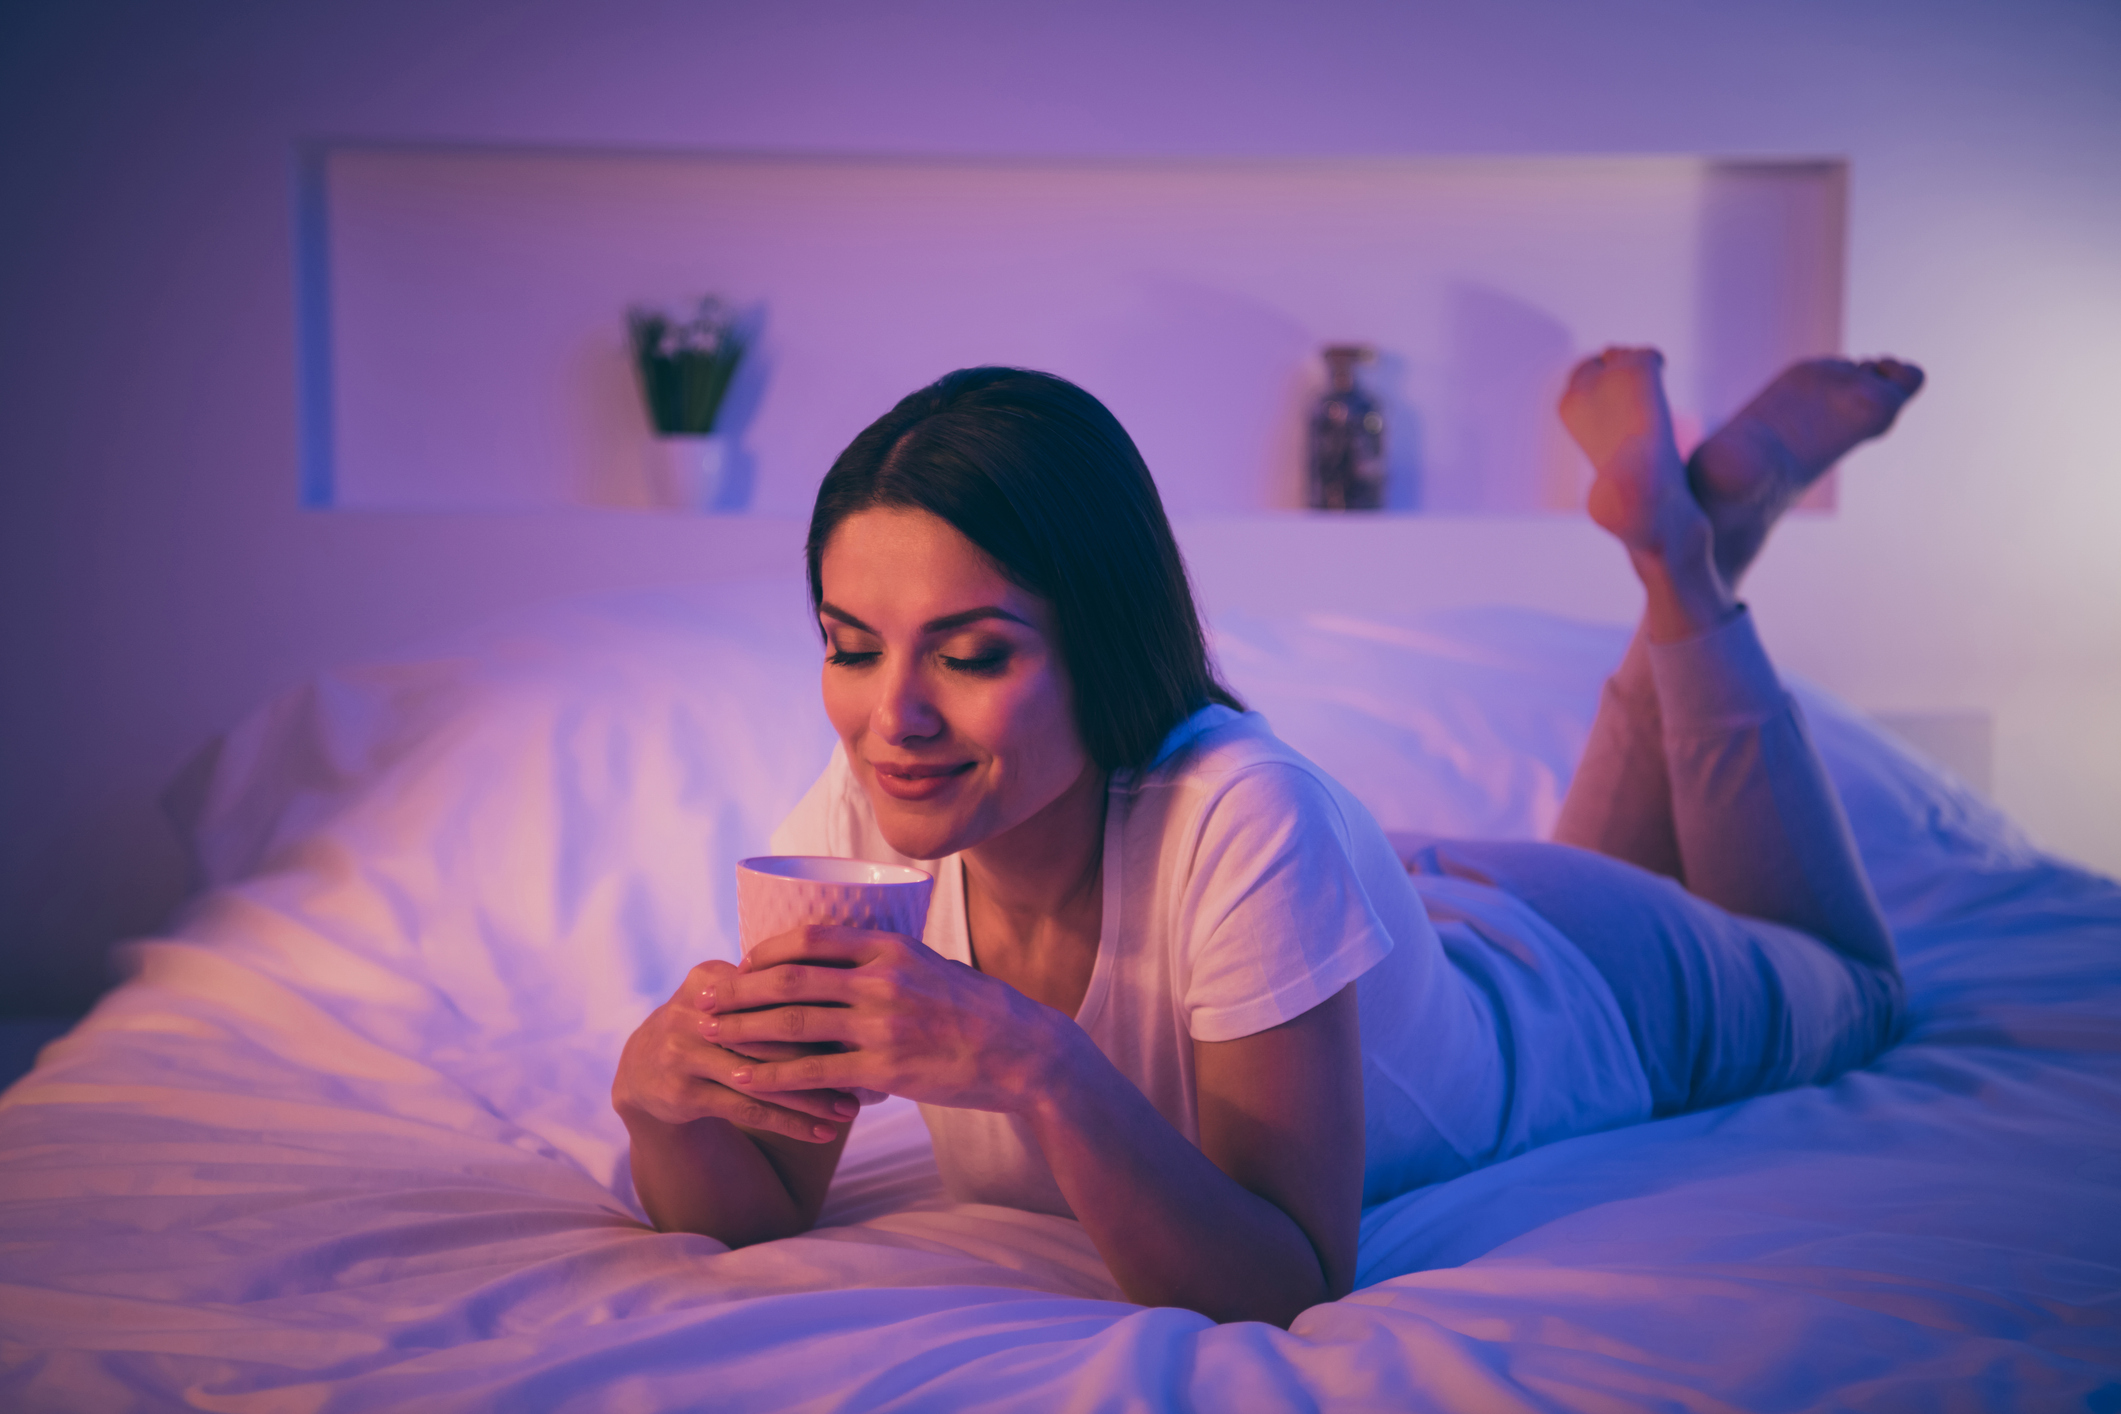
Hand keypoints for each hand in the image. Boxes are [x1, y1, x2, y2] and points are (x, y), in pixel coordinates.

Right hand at [612, 959, 861, 1144]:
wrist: (640, 1070)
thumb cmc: (709, 1029)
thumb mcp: (730, 999)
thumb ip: (774, 991)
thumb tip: (852, 994)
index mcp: (711, 976)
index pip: (774, 989)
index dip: (822, 1006)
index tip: (868, 1024)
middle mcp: (693, 1011)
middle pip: (770, 1032)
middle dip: (823, 1055)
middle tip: (869, 1072)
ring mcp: (683, 1051)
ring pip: (762, 1075)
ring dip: (811, 1096)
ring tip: (850, 1110)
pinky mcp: (682, 1091)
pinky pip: (747, 1108)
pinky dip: (789, 1122)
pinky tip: (822, 1134)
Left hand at [712, 926, 1080, 1112]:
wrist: (1023, 1053)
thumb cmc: (976, 1010)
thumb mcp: (931, 966)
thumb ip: (885, 961)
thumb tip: (839, 961)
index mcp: (891, 948)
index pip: (813, 937)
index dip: (768, 949)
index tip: (740, 961)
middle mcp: (882, 980)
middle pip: (790, 978)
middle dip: (736, 988)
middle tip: (699, 995)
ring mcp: (883, 1025)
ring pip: (793, 1024)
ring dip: (741, 1028)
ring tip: (706, 1034)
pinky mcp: (885, 1069)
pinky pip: (814, 1074)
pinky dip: (772, 1077)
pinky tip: (743, 1081)